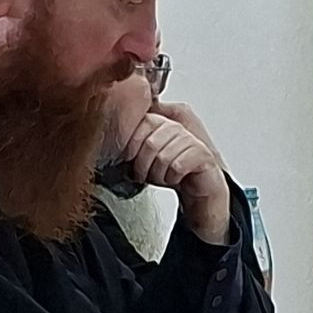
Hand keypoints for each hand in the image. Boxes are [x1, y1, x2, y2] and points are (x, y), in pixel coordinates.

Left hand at [124, 113, 229, 244]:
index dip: (132, 147)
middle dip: (145, 166)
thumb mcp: (144, 158)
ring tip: (163, 177)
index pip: (141, 124)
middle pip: (151, 143)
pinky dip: (173, 177)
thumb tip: (109, 141)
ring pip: (164, 156)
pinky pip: (179, 165)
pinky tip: (176, 178)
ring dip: (160, 174)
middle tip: (147, 175)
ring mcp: (191, 140)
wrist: (197, 189)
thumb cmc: (170, 173)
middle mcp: (177, 128)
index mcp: (161, 123)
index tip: (132, 160)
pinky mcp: (203, 155)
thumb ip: (130, 145)